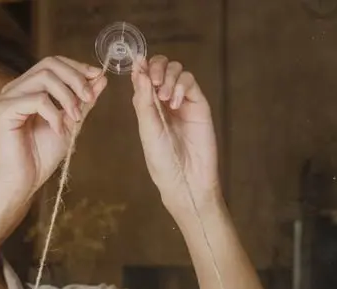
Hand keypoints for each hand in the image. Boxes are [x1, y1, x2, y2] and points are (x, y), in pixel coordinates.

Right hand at [0, 56, 107, 210]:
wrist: (23, 181)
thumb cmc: (41, 156)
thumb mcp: (70, 123)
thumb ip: (83, 101)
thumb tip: (100, 77)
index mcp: (28, 88)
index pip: (53, 63)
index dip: (77, 67)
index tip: (97, 77)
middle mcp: (16, 88)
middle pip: (49, 64)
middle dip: (75, 78)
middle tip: (89, 99)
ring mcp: (8, 98)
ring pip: (44, 78)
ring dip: (67, 96)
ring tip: (75, 117)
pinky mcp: (4, 110)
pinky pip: (36, 99)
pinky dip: (54, 113)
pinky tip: (58, 130)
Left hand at [131, 56, 219, 212]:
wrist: (186, 178)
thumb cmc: (162, 160)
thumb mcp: (147, 129)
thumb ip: (143, 100)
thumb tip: (137, 69)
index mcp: (147, 106)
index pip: (143, 76)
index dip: (141, 66)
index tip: (138, 62)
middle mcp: (164, 101)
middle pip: (161, 67)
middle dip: (156, 67)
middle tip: (154, 82)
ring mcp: (182, 100)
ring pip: (176, 70)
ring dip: (168, 77)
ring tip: (164, 98)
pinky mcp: (198, 103)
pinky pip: (190, 82)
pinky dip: (181, 85)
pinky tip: (175, 103)